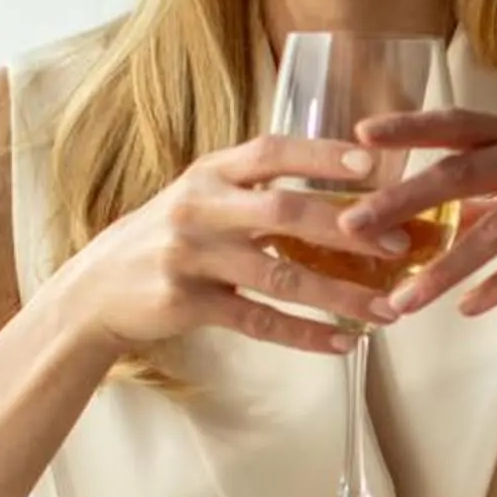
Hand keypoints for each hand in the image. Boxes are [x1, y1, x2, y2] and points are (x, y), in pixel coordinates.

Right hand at [47, 136, 420, 355]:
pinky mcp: (186, 303)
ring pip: (281, 276)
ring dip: (341, 295)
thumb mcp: (204, 198)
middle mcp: (200, 206)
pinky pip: (258, 321)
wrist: (96, 290)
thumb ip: (258, 191)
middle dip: (349, 228)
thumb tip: (349, 194)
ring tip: (388, 309)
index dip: (323, 154)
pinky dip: (305, 335)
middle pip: (286, 211)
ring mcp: (191, 256)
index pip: (273, 152)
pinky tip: (343, 344)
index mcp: (210, 172)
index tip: (375, 162)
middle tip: (401, 245)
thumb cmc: (170, 238)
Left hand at [341, 111, 496, 318]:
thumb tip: (447, 212)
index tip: (358, 134)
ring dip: (444, 269)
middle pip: (461, 172)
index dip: (409, 126)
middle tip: (351, 227)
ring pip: (495, 229)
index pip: (459, 124)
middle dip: (401, 201)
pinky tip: (469, 307)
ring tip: (403, 301)